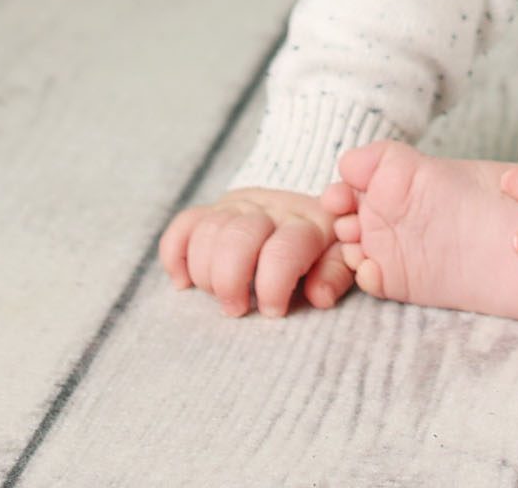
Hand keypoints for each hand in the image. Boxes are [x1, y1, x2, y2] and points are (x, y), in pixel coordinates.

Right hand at [157, 186, 354, 318]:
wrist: (306, 211)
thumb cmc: (324, 249)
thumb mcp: (341, 259)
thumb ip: (335, 275)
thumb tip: (319, 296)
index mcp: (308, 223)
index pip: (283, 249)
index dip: (273, 285)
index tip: (272, 310)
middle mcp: (271, 209)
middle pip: (238, 237)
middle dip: (231, 281)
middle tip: (236, 308)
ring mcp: (239, 207)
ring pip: (208, 230)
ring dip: (206, 272)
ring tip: (219, 295)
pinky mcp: (213, 210)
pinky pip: (183, 224)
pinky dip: (176, 254)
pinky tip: (184, 281)